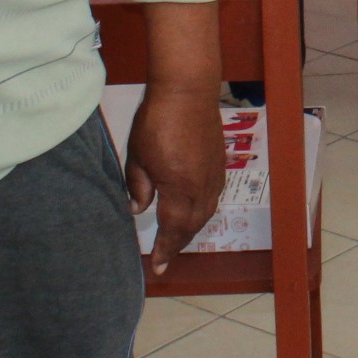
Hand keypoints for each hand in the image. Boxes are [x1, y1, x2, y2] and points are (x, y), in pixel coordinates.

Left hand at [126, 80, 224, 274]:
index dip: (165, 250)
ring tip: (179, 238)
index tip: (158, 268)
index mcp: (179, 188)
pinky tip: (195, 210)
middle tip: (166, 257)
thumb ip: (138, 186)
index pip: (172, 229)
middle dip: (179, 244)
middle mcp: (201, 186)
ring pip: (206, 212)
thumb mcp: (137, 156)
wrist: (188, 89)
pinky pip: (214, 196)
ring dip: (192, 229)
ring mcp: (214, 174)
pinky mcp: (219, 162)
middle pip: (193, 225)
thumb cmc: (156, 120)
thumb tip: (138, 209)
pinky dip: (203, 211)